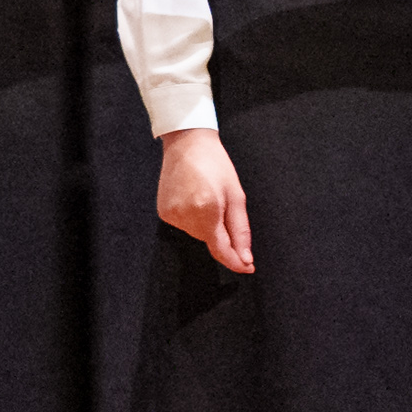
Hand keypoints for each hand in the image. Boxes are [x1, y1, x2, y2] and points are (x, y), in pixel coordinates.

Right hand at [157, 126, 253, 273]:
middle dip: (221, 231)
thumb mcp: (236, 197)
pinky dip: (194, 218)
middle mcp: (184, 216)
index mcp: (206, 210)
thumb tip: (245, 259)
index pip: (220, 248)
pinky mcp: (163, 212)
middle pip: (210, 240)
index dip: (235, 261)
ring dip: (207, 224)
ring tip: (208, 197)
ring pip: (197, 234)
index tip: (248, 268)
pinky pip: (185, 225)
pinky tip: (195, 199)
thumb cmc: (215, 165)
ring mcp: (170, 215)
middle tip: (224, 205)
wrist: (187, 143)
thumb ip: (240, 231)